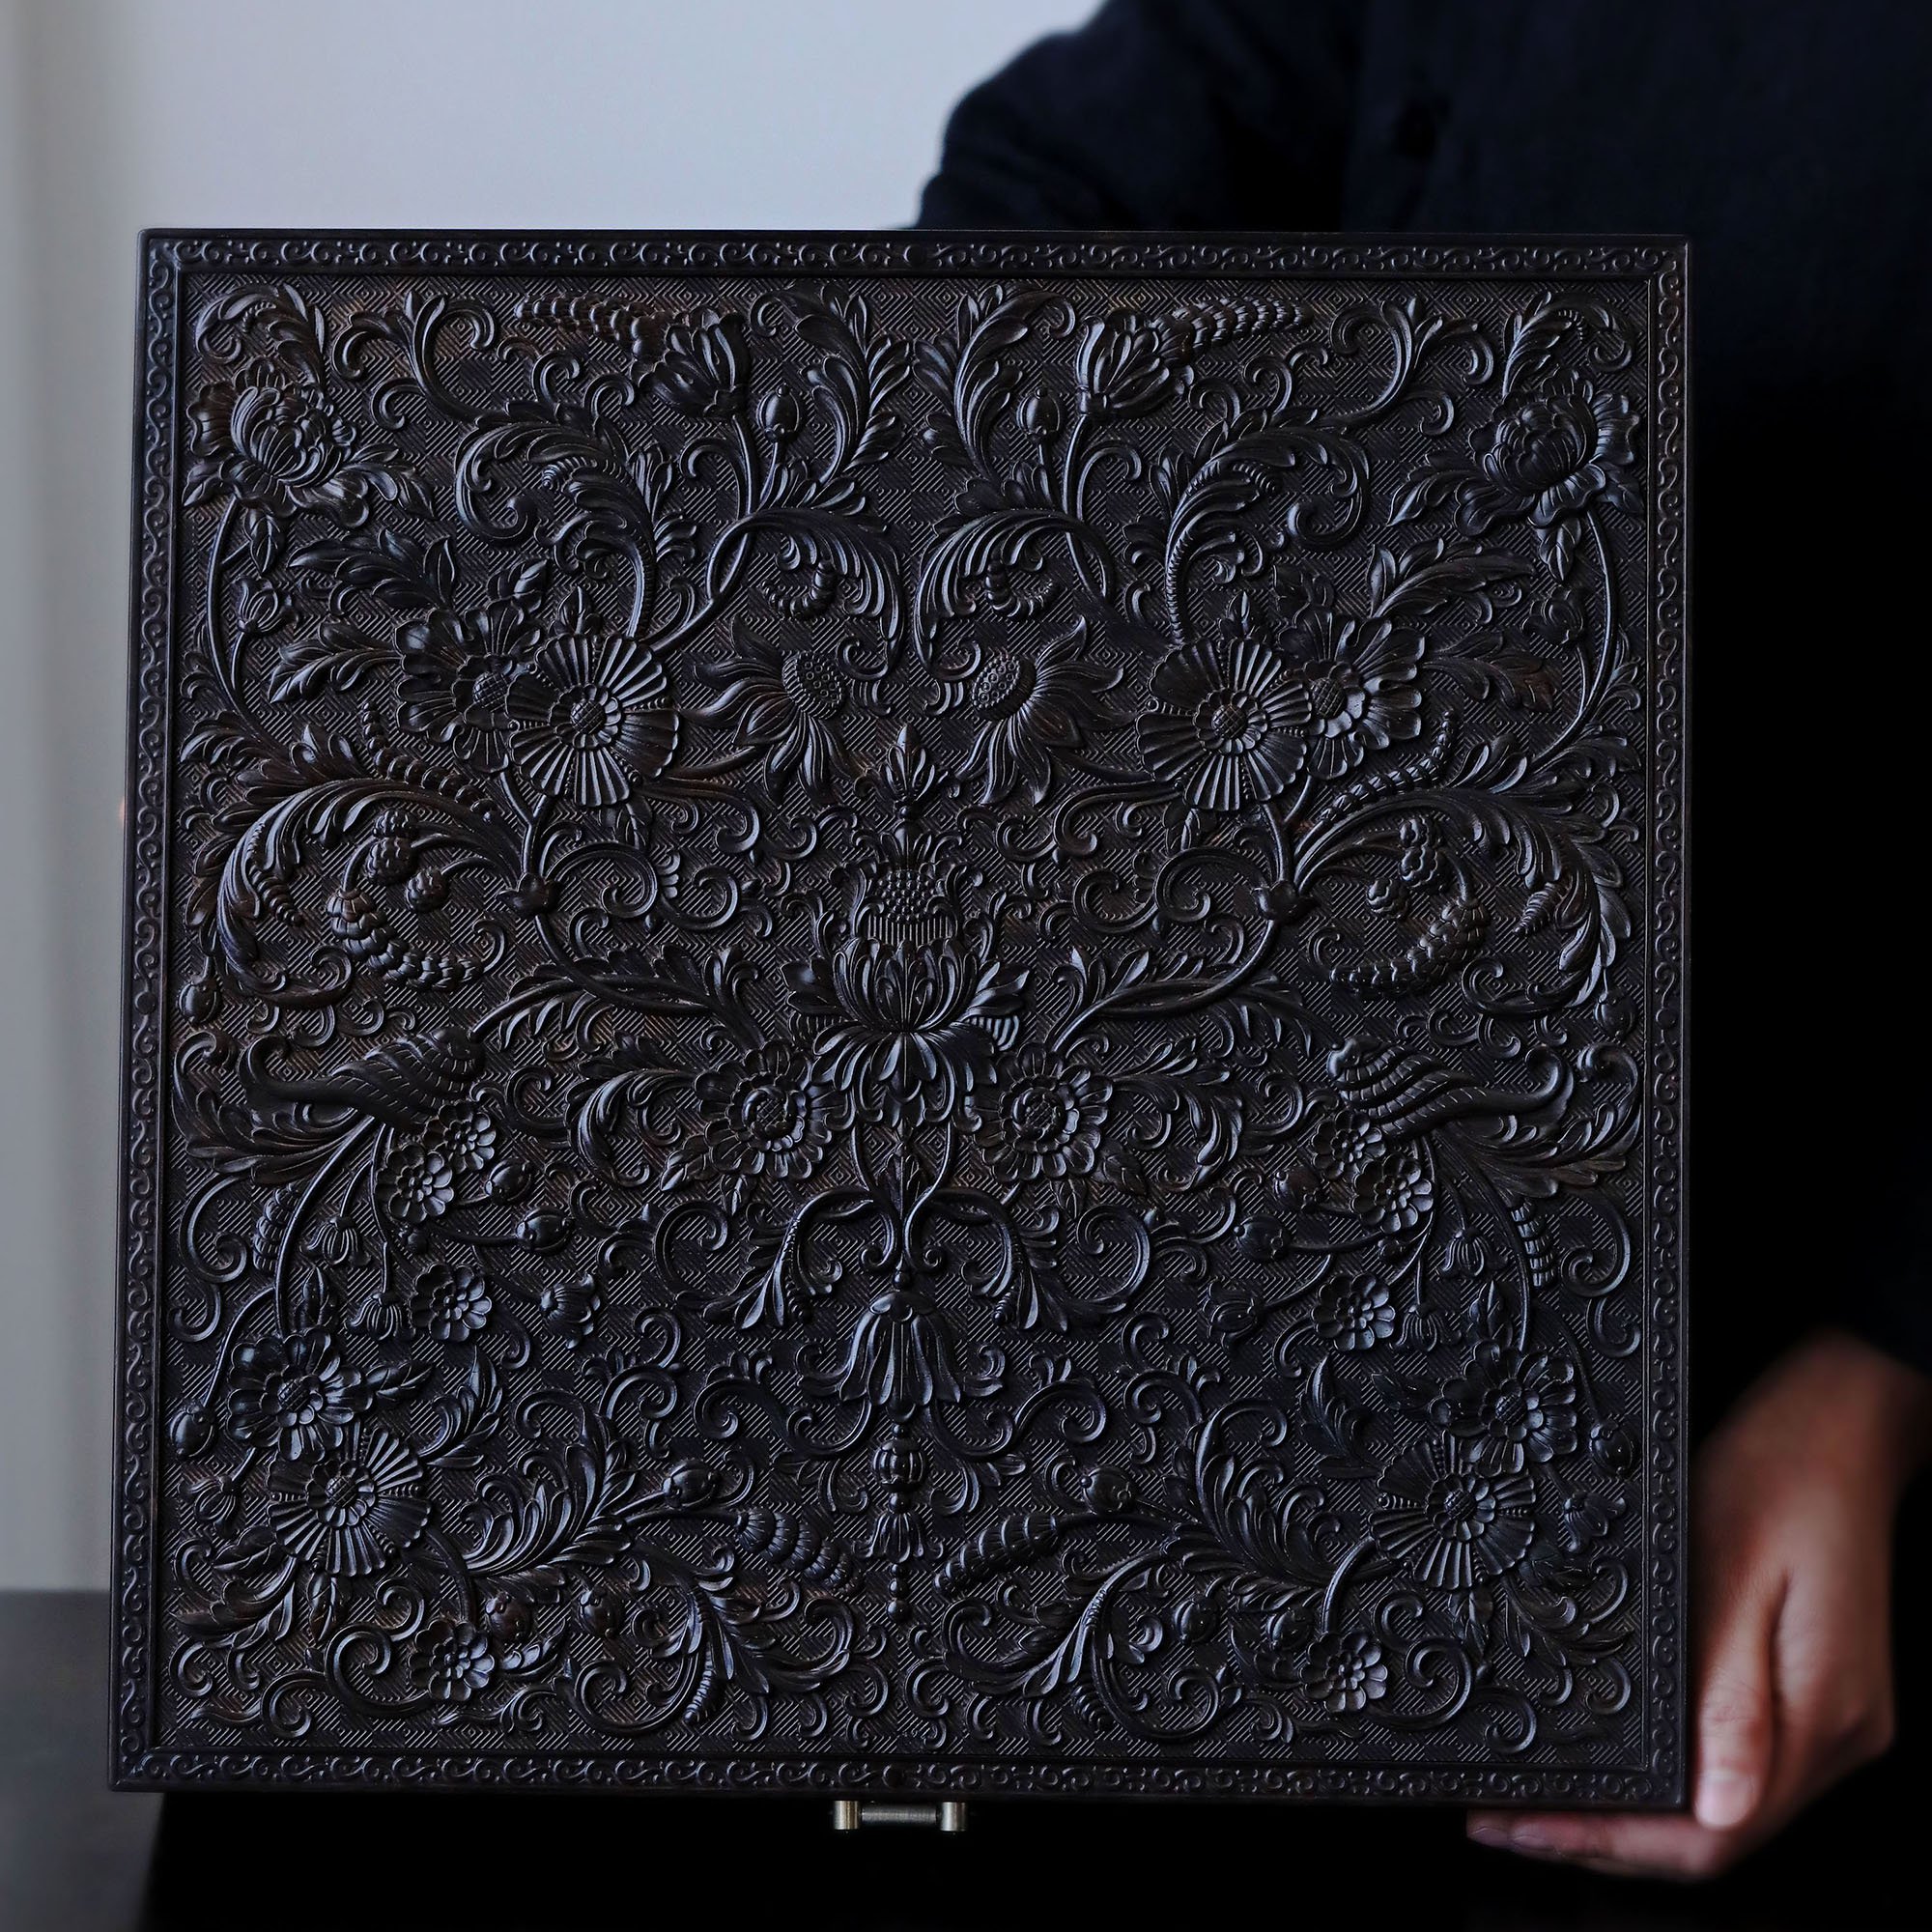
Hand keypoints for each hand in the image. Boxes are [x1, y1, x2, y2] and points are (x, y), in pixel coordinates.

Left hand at [1468, 1327, 1931, 1879]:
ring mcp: (1830, 1718)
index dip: (1612, 1843)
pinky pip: (1733, 1765)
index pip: (1715, 1835)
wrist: (1837, 1425)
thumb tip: (1716, 1809)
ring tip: (1539, 1801)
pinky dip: (1666, 1777)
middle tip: (1506, 1821)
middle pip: (1716, 1838)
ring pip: (1722, 1810)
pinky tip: (1613, 1759)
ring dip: (1633, 1819)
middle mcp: (1837, 1733)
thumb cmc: (1777, 1475)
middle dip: (1606, 1840)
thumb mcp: (1732, 1573)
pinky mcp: (1812, 1693)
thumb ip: (1727, 1696)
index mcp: (1821, 1712)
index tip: (1522, 1827)